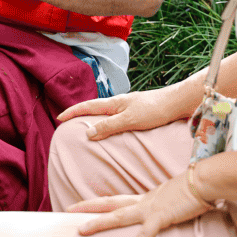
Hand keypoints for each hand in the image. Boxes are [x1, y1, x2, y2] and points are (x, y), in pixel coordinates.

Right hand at [57, 83, 195, 140]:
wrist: (177, 103)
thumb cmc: (154, 110)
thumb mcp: (129, 120)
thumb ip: (108, 126)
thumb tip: (87, 133)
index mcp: (115, 103)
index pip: (88, 106)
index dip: (73, 112)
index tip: (60, 118)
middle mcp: (120, 103)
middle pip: (95, 108)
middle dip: (80, 114)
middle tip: (68, 122)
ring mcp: (129, 107)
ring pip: (106, 113)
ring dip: (94, 119)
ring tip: (86, 128)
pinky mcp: (138, 113)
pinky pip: (117, 118)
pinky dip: (108, 123)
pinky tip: (112, 130)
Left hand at [69, 172, 212, 236]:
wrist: (205, 181)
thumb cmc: (195, 188)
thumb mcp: (175, 197)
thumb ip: (167, 204)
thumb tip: (167, 208)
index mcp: (146, 198)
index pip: (116, 200)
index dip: (98, 202)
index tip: (80, 205)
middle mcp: (144, 202)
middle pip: (110, 204)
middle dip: (88, 207)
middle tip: (68, 210)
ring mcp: (150, 209)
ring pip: (118, 216)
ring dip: (99, 223)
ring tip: (81, 231)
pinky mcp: (162, 218)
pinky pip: (145, 236)